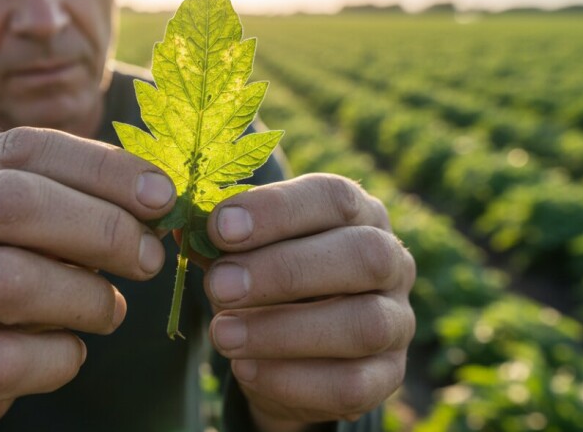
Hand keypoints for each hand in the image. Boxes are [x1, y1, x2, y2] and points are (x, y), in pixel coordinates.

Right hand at [0, 127, 174, 430]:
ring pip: (8, 280)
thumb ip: (74, 209)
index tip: (162, 196)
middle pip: (10, 202)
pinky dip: (59, 358)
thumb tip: (155, 200)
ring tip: (111, 311)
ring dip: (85, 297)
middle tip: (150, 258)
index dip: (102, 167)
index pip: (23, 147)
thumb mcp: (25, 238)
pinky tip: (70, 354)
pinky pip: (2, 360)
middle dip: (101, 227)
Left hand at [202, 174, 415, 430]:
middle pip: (362, 256)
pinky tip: (245, 369)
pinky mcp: (388, 376)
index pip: (334, 196)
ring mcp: (398, 321)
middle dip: (284, 270)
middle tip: (219, 285)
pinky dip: (292, 379)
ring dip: (284, 330)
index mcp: (358, 213)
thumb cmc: (267, 282)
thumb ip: (221, 240)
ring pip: (363, 324)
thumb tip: (184, 228)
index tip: (220, 227)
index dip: (277, 209)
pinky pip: (353, 385)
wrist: (289, 353)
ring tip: (222, 334)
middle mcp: (392, 261)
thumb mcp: (244, 252)